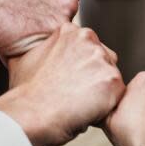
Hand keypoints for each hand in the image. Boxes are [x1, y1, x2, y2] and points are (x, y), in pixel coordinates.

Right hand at [0, 0, 84, 56]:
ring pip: (62, 29)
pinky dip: (35, 47)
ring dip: (44, 33)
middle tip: (25, 17)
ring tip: (18, 30)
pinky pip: (50, 46)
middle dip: (51, 16)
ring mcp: (65, 8)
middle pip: (70, 8)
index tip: (35, 2)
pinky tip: (17, 41)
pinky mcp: (53, 31)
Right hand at [0, 24, 124, 145]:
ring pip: (111, 76)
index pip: (88, 46)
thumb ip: (44, 48)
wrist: (32, 114)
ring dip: (101, 90)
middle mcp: (88, 39)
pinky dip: (107, 105)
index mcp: (70, 31)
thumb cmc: (27, 92)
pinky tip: (87, 109)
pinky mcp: (113, 80)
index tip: (70, 78)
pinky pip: (117, 94)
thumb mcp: (27, 57)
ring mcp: (102, 59)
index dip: (81, 66)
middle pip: (104, 59)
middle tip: (75, 92)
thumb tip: (43, 50)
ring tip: (79, 102)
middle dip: (95, 75)